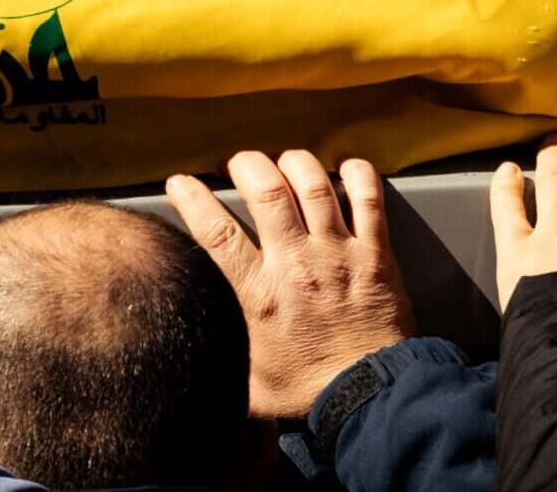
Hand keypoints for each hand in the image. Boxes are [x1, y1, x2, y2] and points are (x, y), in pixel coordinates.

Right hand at [167, 151, 415, 419]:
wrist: (372, 395)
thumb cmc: (311, 390)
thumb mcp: (251, 382)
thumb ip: (223, 362)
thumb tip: (195, 367)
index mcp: (259, 292)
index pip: (217, 231)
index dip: (193, 199)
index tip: (181, 183)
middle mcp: (295, 263)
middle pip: (266, 191)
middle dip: (247, 166)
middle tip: (240, 164)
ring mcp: (337, 254)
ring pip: (314, 185)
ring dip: (295, 163)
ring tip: (285, 161)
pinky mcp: (375, 255)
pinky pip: (368, 200)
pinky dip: (358, 176)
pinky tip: (348, 168)